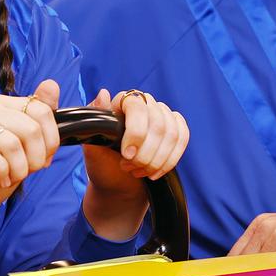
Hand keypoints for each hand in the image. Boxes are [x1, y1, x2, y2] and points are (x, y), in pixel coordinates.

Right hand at [0, 80, 61, 233]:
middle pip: (29, 127)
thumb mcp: (23, 150)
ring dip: (18, 168)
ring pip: (9, 141)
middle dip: (35, 158)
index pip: (40, 110)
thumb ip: (39, 118)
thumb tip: (52, 84)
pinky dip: (0, 169)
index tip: (44, 159)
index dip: (50, 139)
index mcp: (1, 104)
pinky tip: (0, 179)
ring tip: (12, 179)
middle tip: (26, 173)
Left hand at [81, 89, 188, 239]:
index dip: (136, 132)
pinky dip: (170, 160)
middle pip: (159, 124)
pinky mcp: (174, 129)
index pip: (137, 106)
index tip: (127, 155)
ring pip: (172, 134)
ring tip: (138, 171)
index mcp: (121, 103)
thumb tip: (103, 94)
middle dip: (145, 154)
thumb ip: (93, 123)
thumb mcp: (92, 148)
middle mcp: (144, 104)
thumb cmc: (102, 164)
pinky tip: (155, 171)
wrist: (115, 182)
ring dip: (157, 160)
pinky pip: (183, 138)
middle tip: (128, 167)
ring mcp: (161, 116)